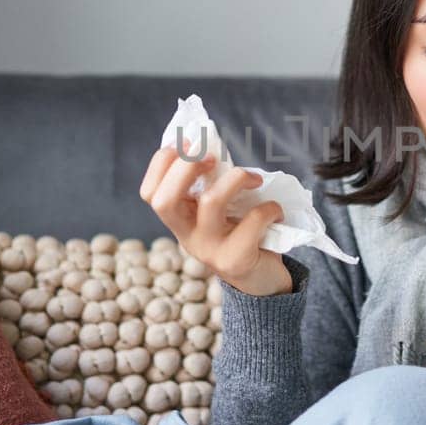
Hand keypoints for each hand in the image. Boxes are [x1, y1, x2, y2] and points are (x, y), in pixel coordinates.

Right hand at [139, 139, 290, 295]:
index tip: (190, 143)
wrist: (260, 280)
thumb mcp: (217, 210)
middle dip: (187, 167)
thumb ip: (209, 183)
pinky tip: (275, 211)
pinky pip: (252, 221)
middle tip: (214, 157)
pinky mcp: (236, 259)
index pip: (150, 193)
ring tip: (254, 179)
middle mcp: (186, 236)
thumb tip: (207, 144)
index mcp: (179, 219)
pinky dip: (269, 207)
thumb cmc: (239, 233)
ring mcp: (208, 250)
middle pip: (165, 200)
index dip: (163, 163)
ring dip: (236, 178)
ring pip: (210, 202)